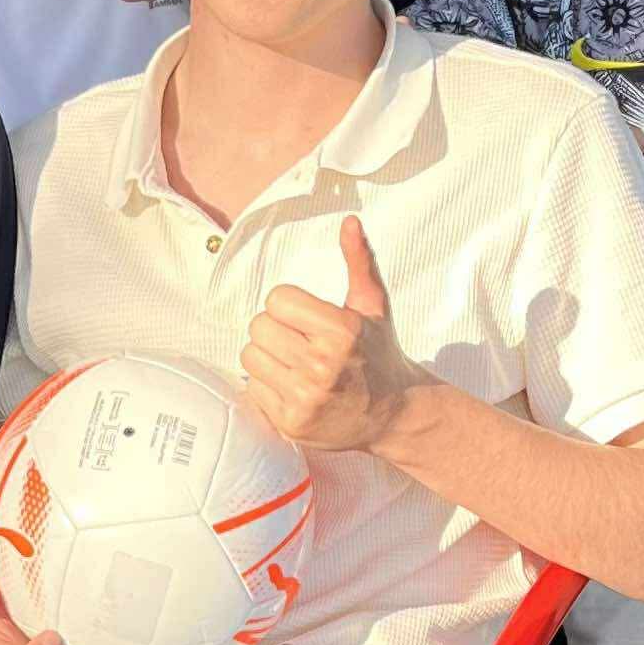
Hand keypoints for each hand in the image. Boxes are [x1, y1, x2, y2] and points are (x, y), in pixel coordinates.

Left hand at [240, 214, 418, 453]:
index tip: (308, 319)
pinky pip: (252, 387)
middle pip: (259, 326)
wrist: (393, 413)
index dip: (290, 306)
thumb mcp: (372, 306)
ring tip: (295, 363)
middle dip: (277, 330)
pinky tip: (294, 387)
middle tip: (300, 341)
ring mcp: (305, 397)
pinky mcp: (291, 422)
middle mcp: (322, 365)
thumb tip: (349, 222)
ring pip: (250, 356)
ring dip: (267, 357)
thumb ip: (359, 262)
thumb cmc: (377, 355)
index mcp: (341, 331)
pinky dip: (268, 385)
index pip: (276, 299)